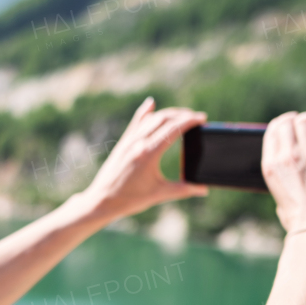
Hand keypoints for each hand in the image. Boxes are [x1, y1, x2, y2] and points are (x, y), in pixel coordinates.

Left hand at [78, 97, 208, 222]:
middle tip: (196, 118)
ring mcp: (129, 141)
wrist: (102, 200)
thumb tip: (203, 189)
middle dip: (182, 115)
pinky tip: (151, 104)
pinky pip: (136, 123)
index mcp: (149, 153)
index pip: (174, 129)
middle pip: (164, 119)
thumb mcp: (158, 194)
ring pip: (151, 119)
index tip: (202, 118)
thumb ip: (182, 190)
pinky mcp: (123, 144)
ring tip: (182, 116)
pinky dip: (145, 113)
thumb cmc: (129, 199)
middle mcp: (138, 142)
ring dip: (168, 114)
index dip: (190, 121)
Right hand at [260, 111, 305, 236]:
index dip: (279, 123)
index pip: (272, 131)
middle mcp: (288, 156)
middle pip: (288, 122)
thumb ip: (280, 169)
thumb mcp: (277, 189)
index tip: (285, 123)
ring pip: (305, 122)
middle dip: (293, 120)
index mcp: (271, 165)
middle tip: (298, 122)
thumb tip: (286, 155)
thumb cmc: (297, 213)